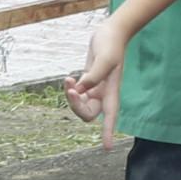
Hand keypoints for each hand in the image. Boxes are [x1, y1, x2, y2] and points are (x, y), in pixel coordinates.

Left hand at [64, 12, 128, 135]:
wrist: (111, 31)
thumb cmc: (111, 43)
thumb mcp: (104, 58)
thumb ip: (94, 75)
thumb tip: (82, 89)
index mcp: (112, 91)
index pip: (110, 116)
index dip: (108, 132)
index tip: (107, 148)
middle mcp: (104, 94)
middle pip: (88, 114)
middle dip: (75, 106)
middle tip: (71, 89)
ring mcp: (95, 88)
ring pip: (80, 104)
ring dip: (70, 96)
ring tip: (68, 80)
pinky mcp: (88, 80)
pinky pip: (76, 93)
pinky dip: (70, 89)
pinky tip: (69, 79)